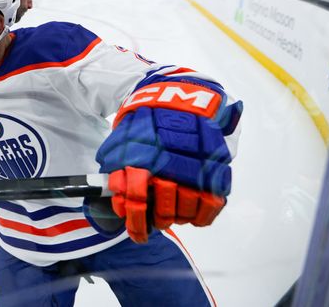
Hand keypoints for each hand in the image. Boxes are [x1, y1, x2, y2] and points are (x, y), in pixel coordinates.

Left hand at [94, 80, 240, 242]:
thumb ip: (115, 167)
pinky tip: (194, 214)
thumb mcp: (122, 138)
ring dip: (179, 218)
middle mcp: (170, 162)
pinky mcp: (216, 166)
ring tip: (173, 215)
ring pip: (189, 210)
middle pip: (165, 210)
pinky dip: (203, 214)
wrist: (178, 95)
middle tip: (156, 222)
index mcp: (143, 155)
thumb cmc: (145, 120)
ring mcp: (196, 165)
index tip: (137, 233)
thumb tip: (112, 197)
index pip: (138, 200)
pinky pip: (213, 202)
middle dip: (158, 221)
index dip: (136, 222)